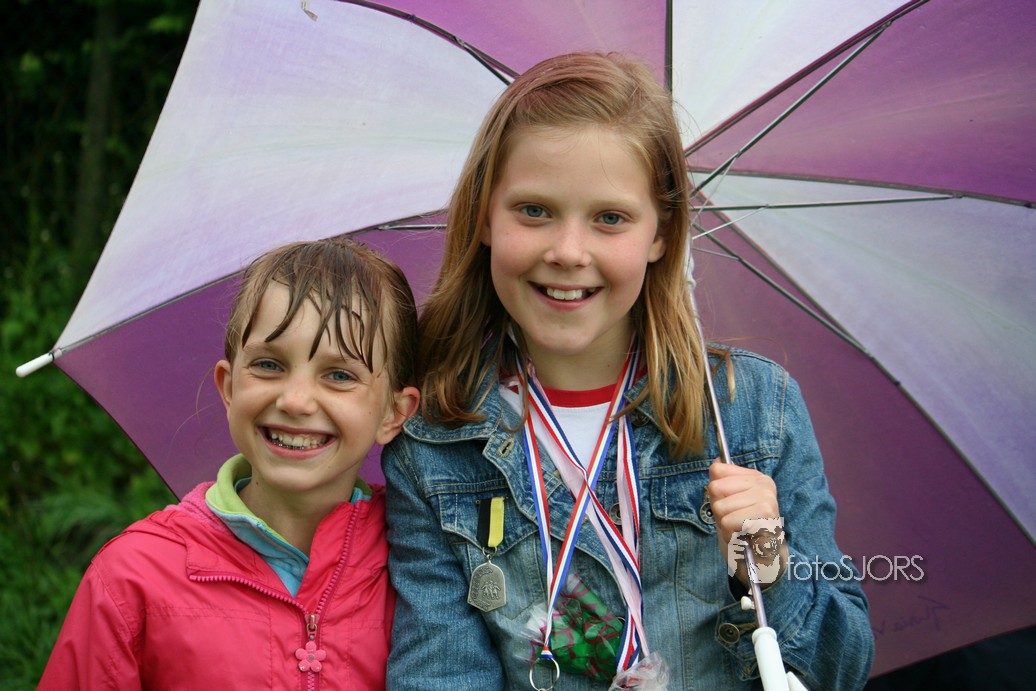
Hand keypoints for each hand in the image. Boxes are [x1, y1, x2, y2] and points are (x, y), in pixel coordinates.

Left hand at [708, 459, 786, 586]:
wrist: (763, 562)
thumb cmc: (744, 531)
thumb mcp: (728, 503)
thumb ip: (722, 482)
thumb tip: (715, 463)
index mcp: (756, 477)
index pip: (717, 470)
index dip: (717, 493)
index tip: (731, 507)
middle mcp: (764, 483)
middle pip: (715, 488)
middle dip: (719, 510)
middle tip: (735, 522)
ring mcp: (767, 498)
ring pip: (720, 507)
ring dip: (725, 524)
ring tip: (740, 530)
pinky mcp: (765, 515)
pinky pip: (728, 522)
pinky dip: (731, 534)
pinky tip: (743, 537)